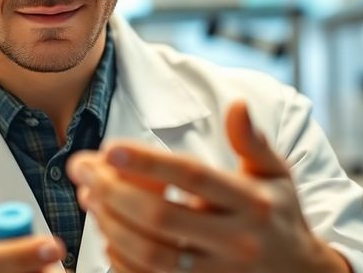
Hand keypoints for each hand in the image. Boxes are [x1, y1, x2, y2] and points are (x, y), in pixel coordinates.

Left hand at [67, 101, 350, 272]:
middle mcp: (236, 241)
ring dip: (112, 226)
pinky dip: (123, 260)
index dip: (150, 163)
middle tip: (84, 171)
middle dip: (115, 193)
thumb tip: (236, 105)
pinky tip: (107, 235)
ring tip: (89, 198)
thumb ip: (252, 141)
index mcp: (252, 203)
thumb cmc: (279, 215)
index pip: (194, 177)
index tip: (110, 149)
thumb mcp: (276, 174)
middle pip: (163, 218)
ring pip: (151, 255)